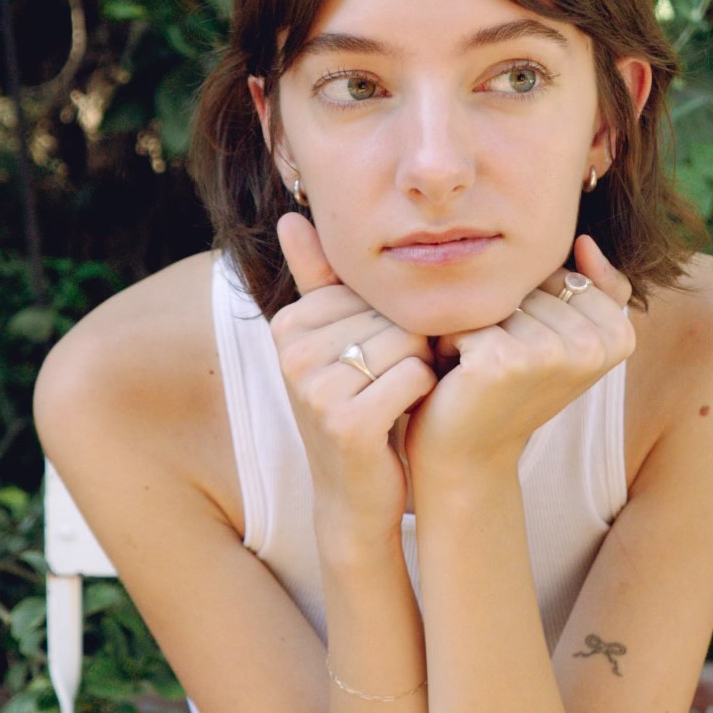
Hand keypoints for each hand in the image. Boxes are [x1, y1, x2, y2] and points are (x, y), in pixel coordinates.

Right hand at [271, 212, 436, 549]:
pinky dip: (423, 394)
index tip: (374, 361)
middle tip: (388, 385)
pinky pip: (415, 375)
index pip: (372, 290)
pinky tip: (403, 416)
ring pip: (408, 342)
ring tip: (394, 399)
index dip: (393, 323)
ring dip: (418, 370)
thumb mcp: (336, 342)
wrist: (357, 497)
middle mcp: (293, 353)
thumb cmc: (358, 408)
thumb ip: (317, 278)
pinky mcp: (347, 423)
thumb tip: (292, 216)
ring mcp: (316, 389)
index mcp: (288, 324)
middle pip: (392, 313)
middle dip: (409, 346)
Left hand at [407, 235, 635, 496]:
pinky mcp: (506, 361)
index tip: (534, 352)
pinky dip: (449, 340)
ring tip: (480, 367)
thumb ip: (592, 289)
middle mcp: (592, 346)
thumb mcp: (563, 337)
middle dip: (506, 314)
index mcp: (618, 337)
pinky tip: (458, 375)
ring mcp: (552, 354)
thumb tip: (585, 241)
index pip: (568, 275)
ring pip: (500, 297)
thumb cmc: (510, 388)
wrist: (467, 454)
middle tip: (504, 364)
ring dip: (476, 325)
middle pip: (533, 283)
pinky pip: (468, 316)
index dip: (538, 307)